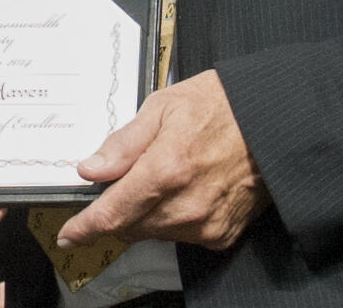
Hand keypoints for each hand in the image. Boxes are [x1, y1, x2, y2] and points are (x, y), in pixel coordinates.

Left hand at [57, 69, 267, 250]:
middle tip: (128, 180)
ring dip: (147, 214)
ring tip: (167, 175)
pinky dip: (174, 219)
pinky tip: (187, 189)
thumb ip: (123, 143)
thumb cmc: (221, 106)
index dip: (85, 227)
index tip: (69, 233)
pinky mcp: (222, 234)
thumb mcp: (163, 107)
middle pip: (130, 227)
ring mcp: (206, 224)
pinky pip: (182, 236)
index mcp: (166, 170)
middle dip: (119, 210)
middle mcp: (185, 205)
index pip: (112, 214)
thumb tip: (91, 169)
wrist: (274, 122)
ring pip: (154, 233)